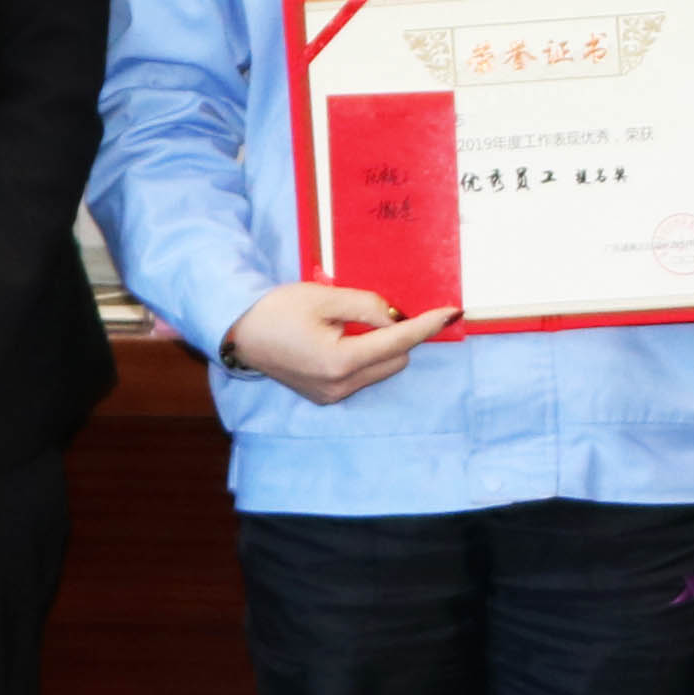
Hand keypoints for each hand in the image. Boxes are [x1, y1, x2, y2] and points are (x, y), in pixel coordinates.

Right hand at [223, 282, 453, 404]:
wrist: (240, 334)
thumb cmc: (278, 310)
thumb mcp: (324, 297)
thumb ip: (368, 306)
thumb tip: (398, 317)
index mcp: (340, 361)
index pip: (399, 341)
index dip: (427, 324)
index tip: (453, 311)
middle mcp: (340, 386)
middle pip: (396, 358)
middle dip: (397, 334)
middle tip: (371, 311)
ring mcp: (333, 396)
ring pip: (382, 369)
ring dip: (381, 347)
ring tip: (346, 325)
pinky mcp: (326, 398)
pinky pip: (363, 376)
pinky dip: (364, 357)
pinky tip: (339, 340)